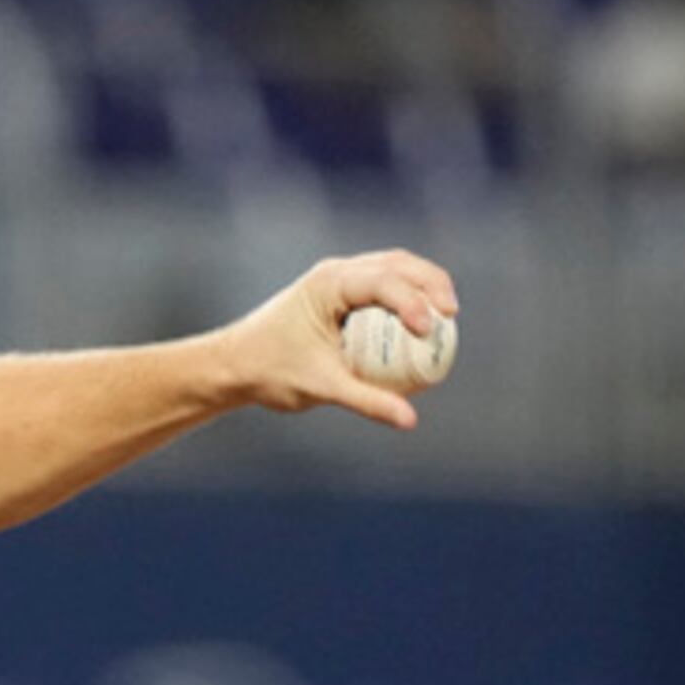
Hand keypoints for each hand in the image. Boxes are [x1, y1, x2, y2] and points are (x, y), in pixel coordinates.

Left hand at [219, 250, 460, 431]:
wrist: (232, 366)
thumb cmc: (270, 372)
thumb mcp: (321, 387)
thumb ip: (368, 400)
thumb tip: (410, 420)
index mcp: (329, 283)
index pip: (384, 281)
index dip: (415, 302)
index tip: (431, 330)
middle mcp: (336, 273)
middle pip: (399, 264)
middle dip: (431, 284)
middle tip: (452, 315)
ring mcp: (338, 280)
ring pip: (393, 270)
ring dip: (423, 287)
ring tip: (446, 316)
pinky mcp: (340, 295)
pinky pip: (382, 290)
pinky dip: (405, 301)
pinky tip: (422, 327)